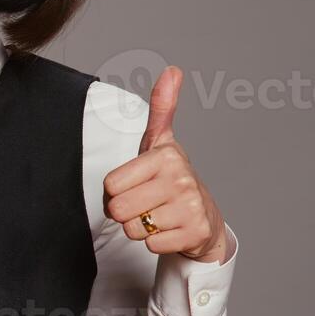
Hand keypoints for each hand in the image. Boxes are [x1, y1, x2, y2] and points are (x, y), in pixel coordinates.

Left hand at [102, 66, 230, 262]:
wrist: (204, 218)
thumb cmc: (172, 179)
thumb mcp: (161, 143)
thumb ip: (162, 108)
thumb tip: (172, 70)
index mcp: (166, 156)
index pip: (110, 185)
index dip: (116, 191)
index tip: (135, 185)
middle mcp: (181, 179)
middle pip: (119, 209)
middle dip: (125, 212)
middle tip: (144, 203)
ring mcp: (191, 207)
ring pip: (133, 229)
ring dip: (140, 228)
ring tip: (158, 215)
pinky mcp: (195, 232)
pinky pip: (151, 245)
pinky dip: (155, 242)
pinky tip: (169, 230)